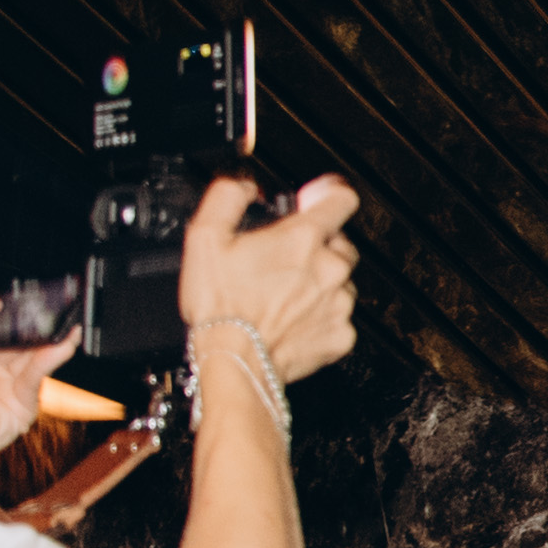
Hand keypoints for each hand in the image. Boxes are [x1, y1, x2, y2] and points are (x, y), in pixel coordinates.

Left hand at [0, 279, 60, 478]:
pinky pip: (39, 376)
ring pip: (33, 351)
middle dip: (35, 317)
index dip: (4, 300)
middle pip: (16, 331)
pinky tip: (62, 343)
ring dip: (52, 335)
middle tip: (52, 302)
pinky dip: (53, 357)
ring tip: (67, 320)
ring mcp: (0, 382)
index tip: (22, 291)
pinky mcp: (18, 405)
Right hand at [176, 172, 363, 381]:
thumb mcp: (205, 236)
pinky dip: (320, 316)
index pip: (341, 199)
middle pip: (340, 242)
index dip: (329, 193)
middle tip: (282, 260)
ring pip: (341, 281)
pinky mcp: (342, 335)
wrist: (234, 361)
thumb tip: (244, 186)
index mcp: (303, 239)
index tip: (318, 198)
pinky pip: (338, 317)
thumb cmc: (220, 305)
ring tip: (282, 294)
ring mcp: (340, 304)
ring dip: (319, 282)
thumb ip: (227, 197)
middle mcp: (330, 269)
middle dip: (316, 246)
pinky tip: (292, 318)